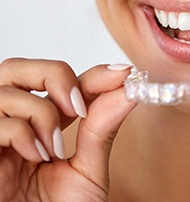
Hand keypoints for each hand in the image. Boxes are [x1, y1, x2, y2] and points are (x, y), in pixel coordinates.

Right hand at [0, 58, 134, 201]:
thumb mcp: (86, 171)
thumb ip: (102, 129)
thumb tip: (128, 90)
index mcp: (38, 125)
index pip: (61, 80)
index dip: (92, 72)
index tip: (123, 75)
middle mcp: (11, 123)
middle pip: (19, 68)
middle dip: (55, 76)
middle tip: (79, 106)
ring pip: (8, 88)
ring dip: (42, 112)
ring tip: (54, 147)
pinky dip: (22, 133)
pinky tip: (35, 157)